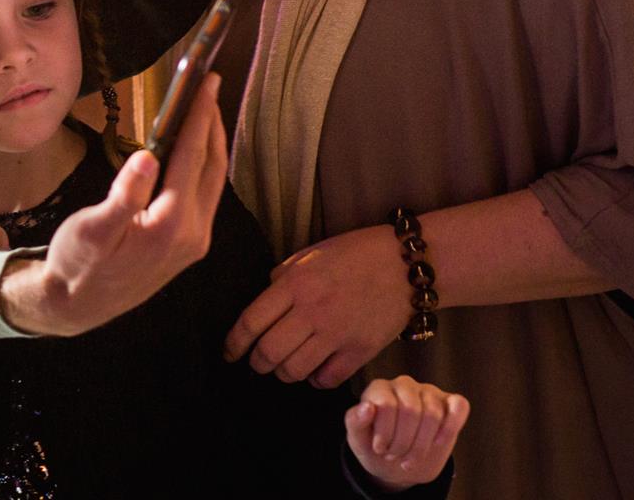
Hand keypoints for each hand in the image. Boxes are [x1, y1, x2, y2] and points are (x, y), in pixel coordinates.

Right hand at [0, 73, 227, 335]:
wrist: (77, 306)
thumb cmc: (78, 264)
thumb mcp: (93, 228)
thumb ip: (124, 195)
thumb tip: (147, 157)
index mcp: (171, 225)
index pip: (192, 157)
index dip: (199, 116)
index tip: (206, 83)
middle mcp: (192, 234)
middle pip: (212, 166)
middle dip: (212, 122)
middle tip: (210, 86)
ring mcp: (194, 242)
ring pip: (213, 181)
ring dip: (212, 142)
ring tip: (205, 110)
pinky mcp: (188, 245)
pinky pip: (205, 195)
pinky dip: (204, 165)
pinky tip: (194, 150)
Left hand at [224, 224, 407, 387]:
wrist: (405, 264)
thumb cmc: (354, 254)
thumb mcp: (310, 255)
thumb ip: (282, 278)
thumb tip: (263, 302)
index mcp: (295, 283)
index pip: (250, 322)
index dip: (233, 343)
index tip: (229, 352)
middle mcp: (312, 311)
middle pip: (268, 353)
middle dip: (257, 363)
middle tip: (258, 362)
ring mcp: (337, 334)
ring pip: (294, 371)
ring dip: (284, 373)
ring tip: (286, 366)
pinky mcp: (360, 351)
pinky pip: (326, 379)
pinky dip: (315, 379)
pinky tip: (316, 369)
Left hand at [343, 376, 468, 490]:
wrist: (398, 464)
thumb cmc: (376, 448)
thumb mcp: (357, 440)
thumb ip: (355, 422)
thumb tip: (367, 407)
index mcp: (379, 388)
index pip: (387, 405)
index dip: (385, 433)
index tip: (380, 449)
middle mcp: (404, 385)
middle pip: (411, 410)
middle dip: (403, 442)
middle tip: (395, 455)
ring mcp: (429, 392)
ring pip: (434, 413)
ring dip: (422, 445)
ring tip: (409, 457)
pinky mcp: (450, 403)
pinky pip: (459, 406)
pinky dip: (450, 428)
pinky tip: (437, 443)